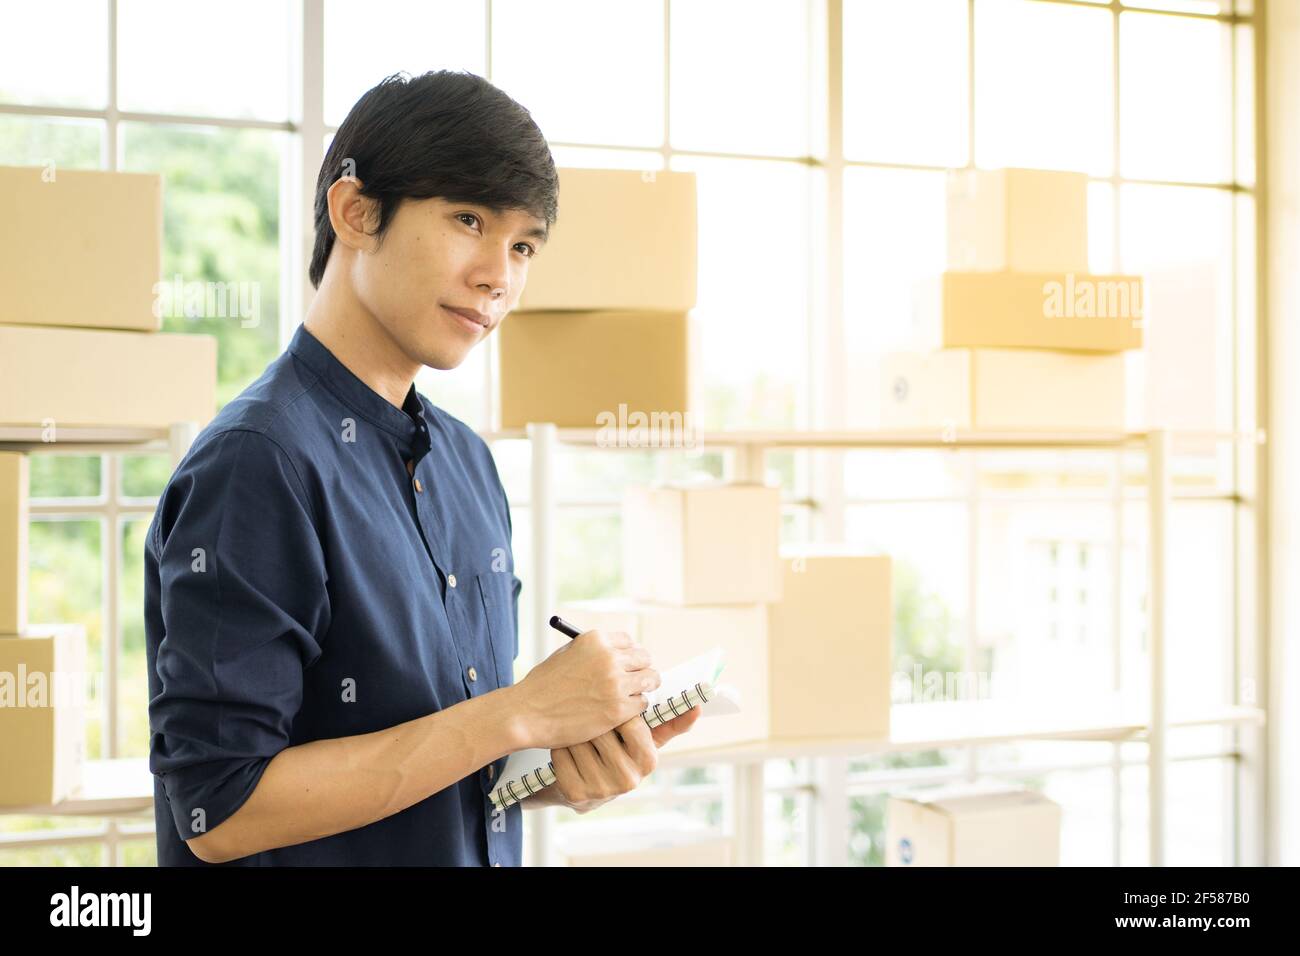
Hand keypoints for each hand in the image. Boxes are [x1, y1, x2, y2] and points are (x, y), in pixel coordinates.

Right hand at [512, 629, 659, 749]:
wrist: (527, 713)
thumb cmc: (542, 686)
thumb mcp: (567, 654)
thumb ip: (593, 652)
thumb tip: (616, 653)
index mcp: (595, 640)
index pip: (629, 641)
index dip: (629, 655)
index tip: (627, 665)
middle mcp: (609, 657)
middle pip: (644, 658)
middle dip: (640, 669)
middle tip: (635, 682)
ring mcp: (616, 683)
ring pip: (650, 680)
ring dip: (642, 688)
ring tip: (631, 697)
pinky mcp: (619, 709)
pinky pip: (642, 703)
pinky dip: (635, 708)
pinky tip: (621, 711)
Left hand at [549, 705, 703, 813]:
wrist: (585, 785)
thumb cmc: (619, 753)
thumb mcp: (645, 739)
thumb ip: (670, 723)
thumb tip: (698, 707)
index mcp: (648, 761)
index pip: (631, 721)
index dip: (617, 711)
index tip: (609, 707)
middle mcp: (628, 780)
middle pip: (604, 730)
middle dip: (593, 719)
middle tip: (587, 717)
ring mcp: (602, 789)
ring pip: (581, 740)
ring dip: (574, 730)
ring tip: (576, 732)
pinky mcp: (576, 793)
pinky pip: (563, 754)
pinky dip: (560, 746)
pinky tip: (566, 747)